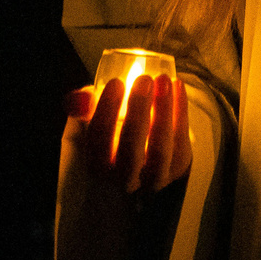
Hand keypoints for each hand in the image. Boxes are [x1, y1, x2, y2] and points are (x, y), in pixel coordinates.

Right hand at [63, 73, 192, 194]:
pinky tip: (176, 86)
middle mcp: (123, 181)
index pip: (98, 141)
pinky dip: (180, 112)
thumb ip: (80, 109)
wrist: (134, 168)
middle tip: (144, 79)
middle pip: (131, 151)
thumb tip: (82, 97)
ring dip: (164, 112)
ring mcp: (153, 179)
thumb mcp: (85, 125)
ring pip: (160, 151)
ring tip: (164, 80)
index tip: (116, 82)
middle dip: (138, 111)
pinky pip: (180, 141)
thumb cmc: (105, 141)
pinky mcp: (177, 169)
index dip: (106, 110)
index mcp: (95, 168)